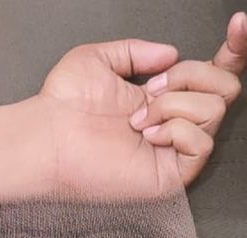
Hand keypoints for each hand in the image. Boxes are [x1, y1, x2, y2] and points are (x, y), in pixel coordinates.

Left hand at [37, 11, 245, 195]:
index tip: (238, 24)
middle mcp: (172, 123)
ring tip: (137, 119)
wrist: (47, 136)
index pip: (213, 74)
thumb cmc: (63, 103)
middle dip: (191, 76)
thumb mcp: (100, 58)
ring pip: (214, 110)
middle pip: (224, 88)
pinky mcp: (169, 176)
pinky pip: (202, 144)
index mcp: (162, 97)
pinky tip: (147, 136)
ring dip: (174, 104)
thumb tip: (173, 54)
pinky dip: (177, 130)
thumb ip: (138, 51)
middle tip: (152, 89)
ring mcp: (173, 150)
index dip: (235, 49)